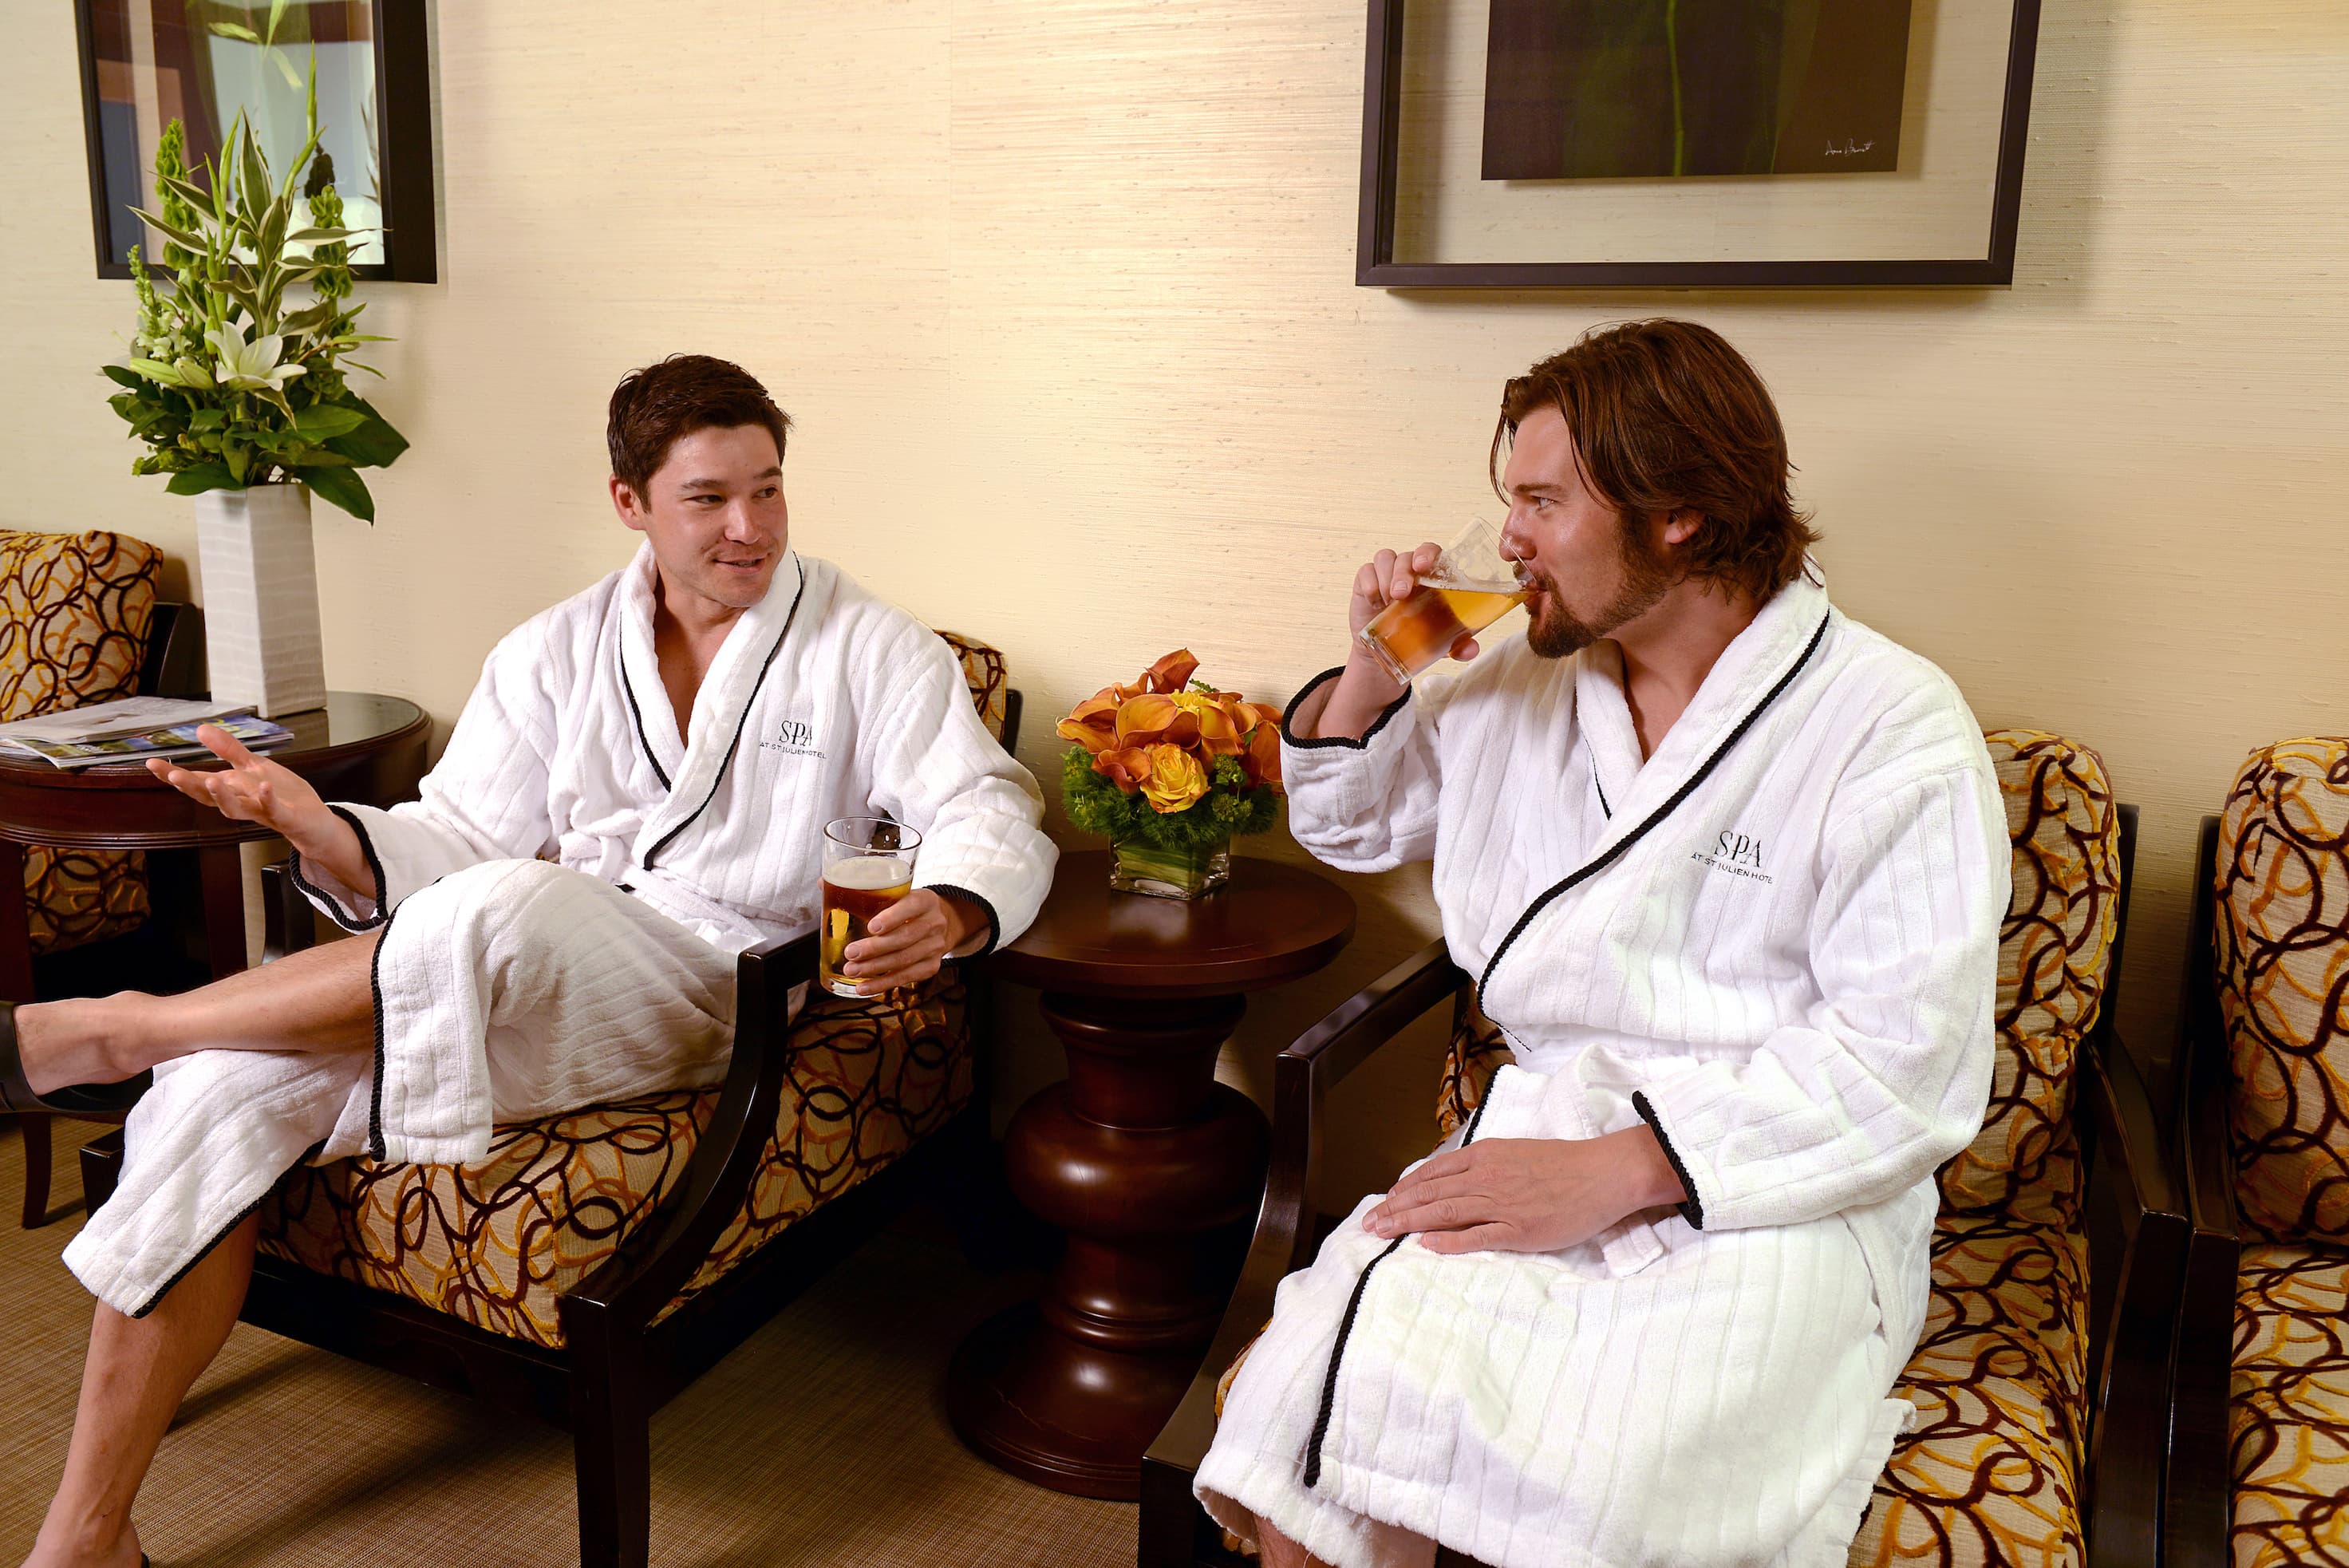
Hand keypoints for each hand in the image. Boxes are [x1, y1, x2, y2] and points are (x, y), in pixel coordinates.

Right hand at [146, 725, 330, 838]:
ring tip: (211, 780)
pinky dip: (267, 798)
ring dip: (222, 796)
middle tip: (174, 775)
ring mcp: (262, 811)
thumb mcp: (253, 767)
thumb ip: (229, 750)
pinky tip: (263, 786)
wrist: (313, 822)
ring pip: (235, 809)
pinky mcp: (285, 816)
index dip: (174, 775)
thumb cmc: (280, 794)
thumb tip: (201, 728)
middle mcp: (241, 802)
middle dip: (191, 786)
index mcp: (231, 789)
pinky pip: (273, 809)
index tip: (151, 763)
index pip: (198, 782)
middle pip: (209, 797)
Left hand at [842, 888, 980, 994]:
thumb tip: (824, 883)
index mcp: (924, 900)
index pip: (911, 906)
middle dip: (875, 948)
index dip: (892, 917)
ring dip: (876, 968)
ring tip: (851, 971)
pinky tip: (863, 987)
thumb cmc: (907, 907)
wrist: (940, 923)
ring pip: (904, 960)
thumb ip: (864, 890)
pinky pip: (906, 977)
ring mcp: (935, 946)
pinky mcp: (931, 966)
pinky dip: (883, 983)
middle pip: (905, 937)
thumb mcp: (896, 893)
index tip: (871, 926)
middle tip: (850, 953)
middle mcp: (934, 923)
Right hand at [1303, 542, 1483, 741]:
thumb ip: (1459, 645)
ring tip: (1388, 600)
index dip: (1427, 553)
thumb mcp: (1441, 643)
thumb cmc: (1418, 636)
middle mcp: (1409, 570)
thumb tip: (1471, 650)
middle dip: (1403, 572)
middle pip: (1407, 556)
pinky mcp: (1366, 581)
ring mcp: (1387, 574)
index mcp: (1430, 576)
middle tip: (1401, 594)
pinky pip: (1366, 571)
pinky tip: (1374, 602)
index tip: (1423, 566)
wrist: (1385, 652)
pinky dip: (1370, 585)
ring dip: (1387, 577)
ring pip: (1385, 558)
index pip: (1431, 552)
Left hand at [1363, 1129, 1686, 1254]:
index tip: (1384, 1200)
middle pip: (1430, 1193)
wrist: (1604, 1172)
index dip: (1404, 1188)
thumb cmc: (1564, 1164)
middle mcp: (1487, 1177)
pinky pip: (1477, 1236)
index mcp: (1486, 1156)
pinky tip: (1426, 1244)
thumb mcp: (1516, 1154)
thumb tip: (1454, 1179)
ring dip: (1409, 1222)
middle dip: (1395, 1208)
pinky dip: (1449, 1241)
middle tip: (1369, 1223)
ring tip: (1383, 1232)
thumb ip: (1485, 1166)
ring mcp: (1502, 1204)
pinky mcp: (1519, 1229)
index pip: (1433, 1173)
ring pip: (1445, 1213)